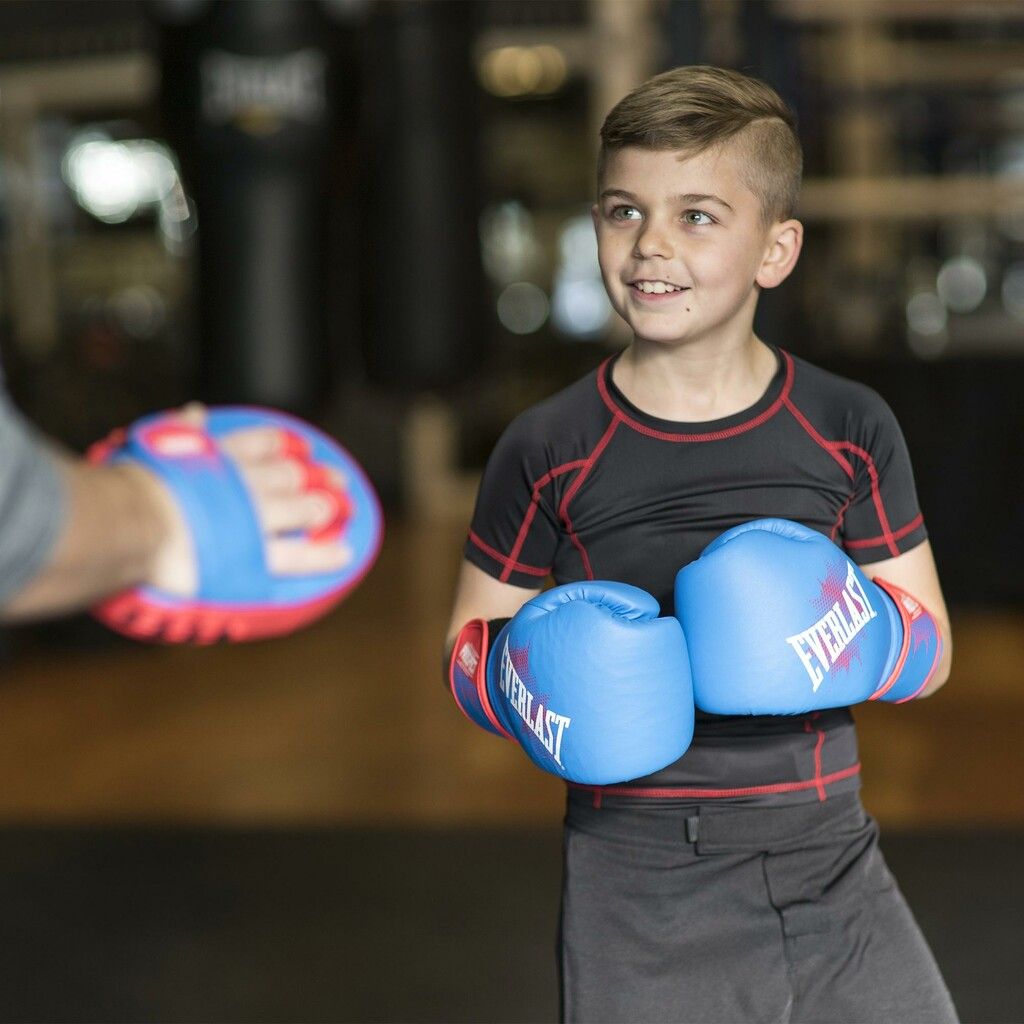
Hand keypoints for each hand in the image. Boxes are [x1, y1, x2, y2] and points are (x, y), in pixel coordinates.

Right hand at [136, 404, 352, 596]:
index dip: (284, 445)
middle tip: (338, 478)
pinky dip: (323, 554)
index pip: (260, 443)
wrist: (138, 518)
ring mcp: (255, 517)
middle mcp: (245, 483)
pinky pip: (297, 555)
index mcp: (219, 456)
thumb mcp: (159, 445)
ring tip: (342, 508)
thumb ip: (181, 430)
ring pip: (300, 509)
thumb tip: (194, 410)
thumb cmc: (136, 485)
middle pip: (289, 475)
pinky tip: (343, 553)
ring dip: (322, 507)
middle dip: (316, 476)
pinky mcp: (256, 552)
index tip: (301, 447)